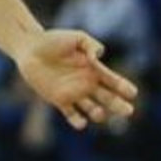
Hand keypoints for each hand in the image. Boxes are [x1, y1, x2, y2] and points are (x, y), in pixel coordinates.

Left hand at [15, 30, 137, 130]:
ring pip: (93, 110)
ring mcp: (74, 93)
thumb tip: (98, 57)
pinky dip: (78, 122)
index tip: (132, 93)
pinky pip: (72, 115)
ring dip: (99, 114)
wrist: (29, 48)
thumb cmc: (52, 40)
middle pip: (109, 99)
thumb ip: (90, 44)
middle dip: (119, 106)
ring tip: (99, 112)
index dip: (124, 88)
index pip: (114, 82)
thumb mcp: (76, 37)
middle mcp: (87, 84)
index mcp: (94, 69)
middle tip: (127, 110)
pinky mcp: (60, 100)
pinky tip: (82, 122)